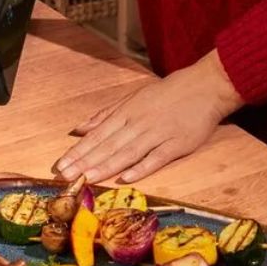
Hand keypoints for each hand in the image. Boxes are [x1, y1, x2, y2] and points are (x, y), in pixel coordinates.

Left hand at [54, 50, 243, 185]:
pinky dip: (141, 167)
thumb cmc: (167, 93)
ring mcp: (158, 134)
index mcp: (127, 112)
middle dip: (85, 161)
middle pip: (108, 145)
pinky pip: (156, 158)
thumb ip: (106, 115)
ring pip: (128, 153)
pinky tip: (126, 177)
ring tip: (87, 178)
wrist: (205, 87)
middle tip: (65, 175)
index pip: (98, 135)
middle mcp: (139, 123)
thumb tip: (79, 128)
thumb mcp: (133, 98)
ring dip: (106, 166)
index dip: (79, 150)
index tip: (61, 164)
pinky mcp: (177, 145)